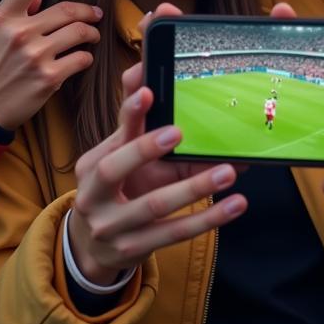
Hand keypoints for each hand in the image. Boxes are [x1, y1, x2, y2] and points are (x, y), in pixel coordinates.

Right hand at [0, 0, 101, 129]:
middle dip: (87, 12)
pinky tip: (81, 60)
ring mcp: (35, 56)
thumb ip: (12, 13)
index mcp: (2, 17)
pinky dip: (85, 58)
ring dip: (91, 34)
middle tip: (95, 14)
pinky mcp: (48, 78)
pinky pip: (81, 59)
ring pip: (79, 33)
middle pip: (67, 11)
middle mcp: (19, 33)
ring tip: (91, 37)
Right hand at [68, 63, 246, 284]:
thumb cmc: (112, 190)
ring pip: (154, 206)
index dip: (128, 115)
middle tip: (179, 131)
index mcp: (91, 166)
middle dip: (145, 150)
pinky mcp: (133, 249)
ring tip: (228, 171)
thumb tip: (143, 73)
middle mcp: (93, 196)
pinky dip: (207, 219)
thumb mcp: (117, 157)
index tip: (148, 93)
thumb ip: (133, 123)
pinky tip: (234, 205)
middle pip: (115, 170)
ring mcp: (111, 227)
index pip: (109, 135)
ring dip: (194, 188)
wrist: (90, 246)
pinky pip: (174, 233)